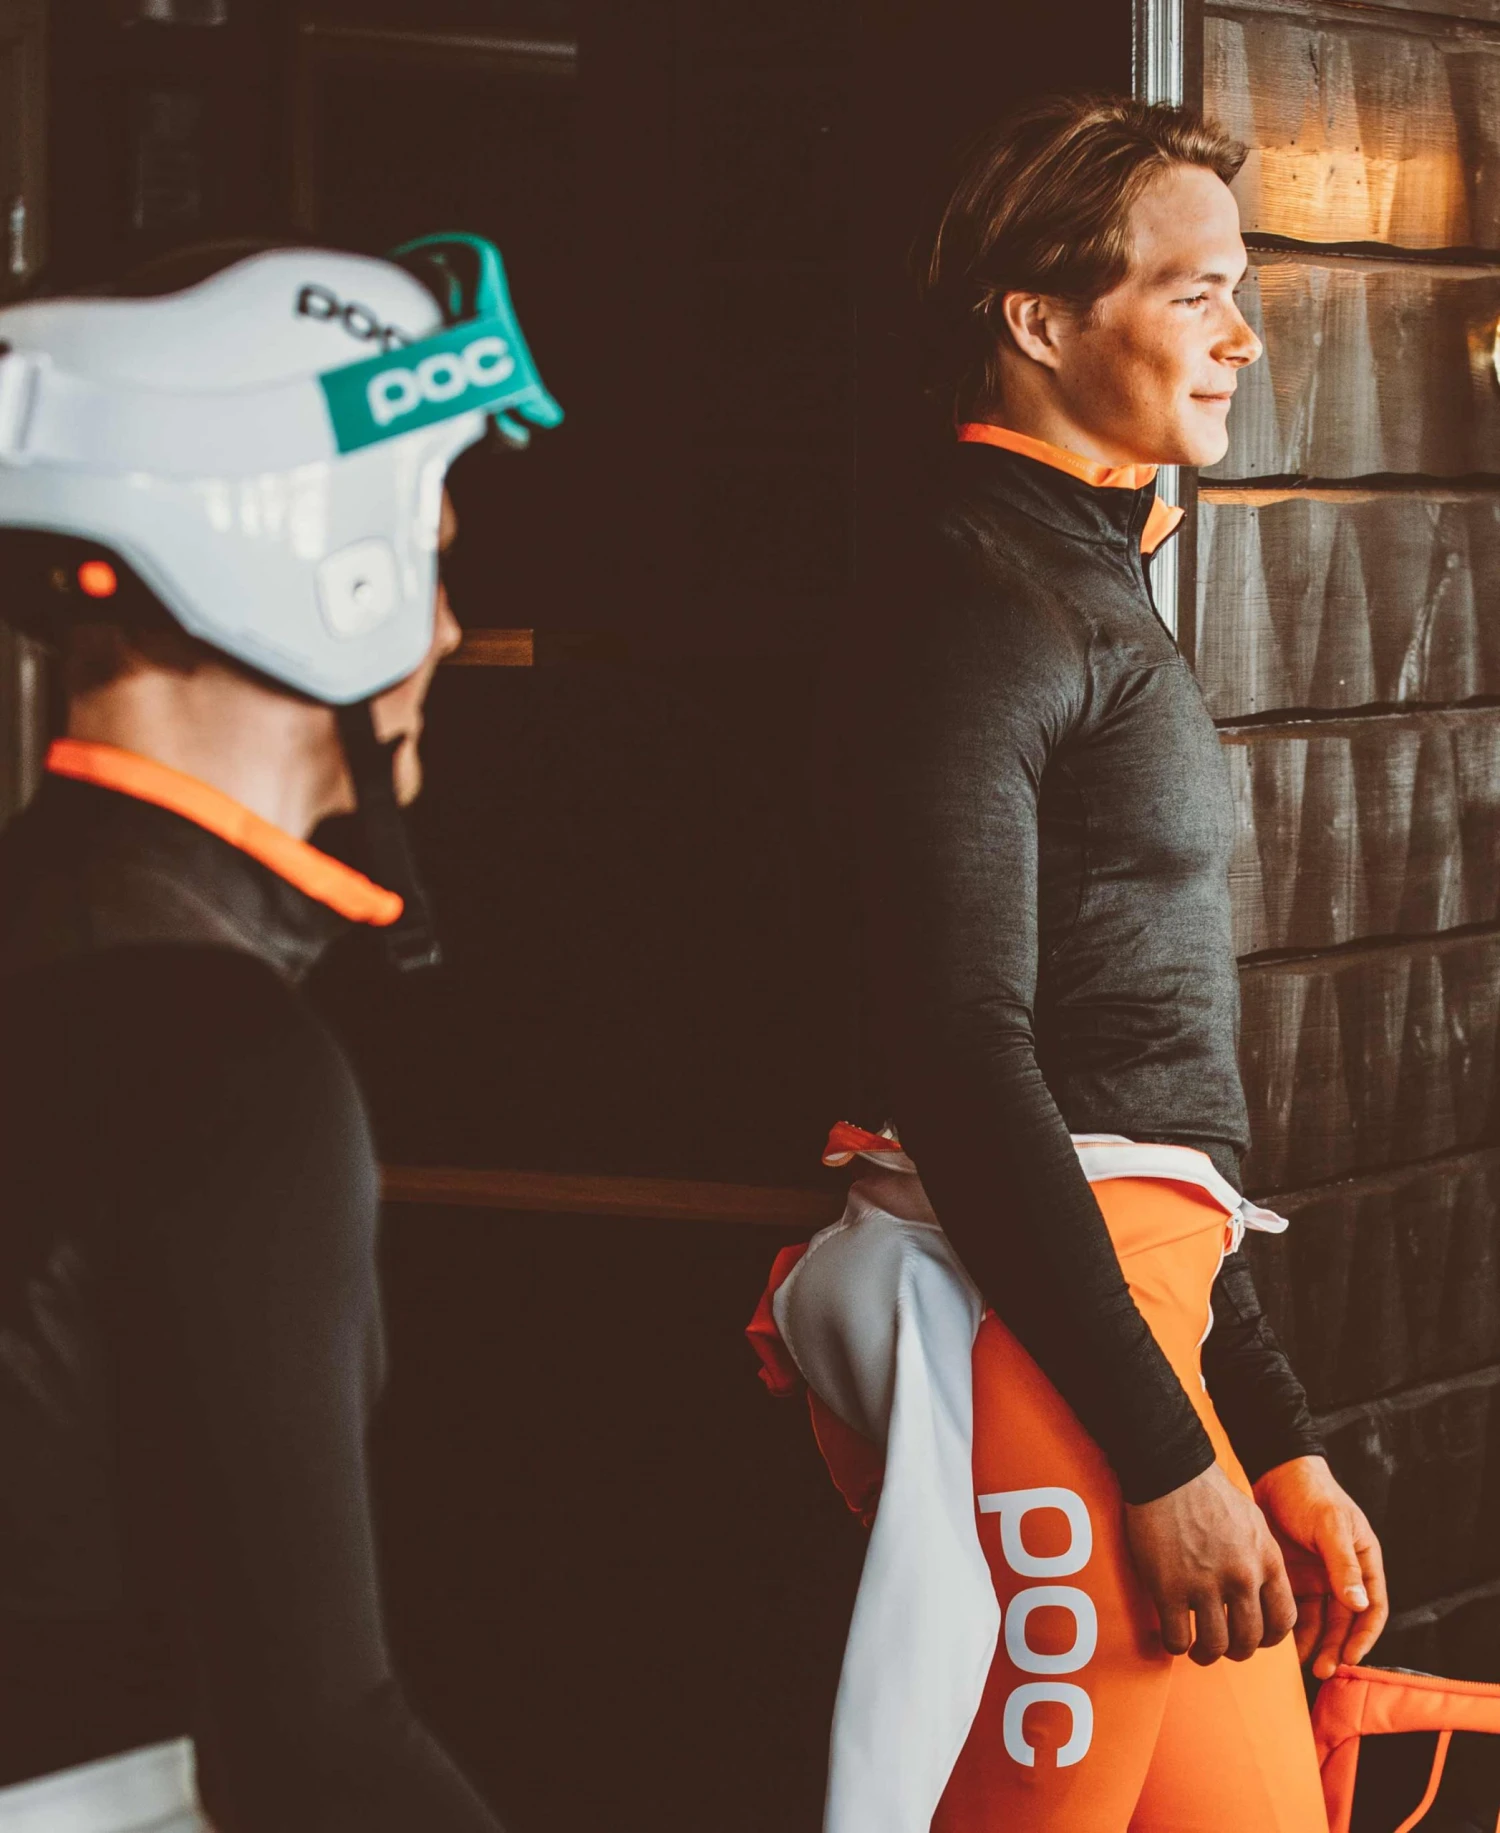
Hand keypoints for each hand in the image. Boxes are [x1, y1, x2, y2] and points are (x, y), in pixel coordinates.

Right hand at [1124, 1462, 1295, 1664]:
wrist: (1169, 1468)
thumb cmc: (1208, 1491)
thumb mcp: (1253, 1523)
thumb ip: (1261, 1558)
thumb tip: (1260, 1587)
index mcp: (1266, 1561)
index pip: (1283, 1620)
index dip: (1270, 1638)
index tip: (1255, 1637)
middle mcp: (1241, 1578)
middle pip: (1249, 1639)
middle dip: (1238, 1651)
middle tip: (1224, 1647)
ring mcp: (1204, 1584)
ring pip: (1215, 1645)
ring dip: (1206, 1654)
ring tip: (1197, 1650)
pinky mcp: (1169, 1588)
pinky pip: (1177, 1637)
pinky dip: (1175, 1645)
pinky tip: (1172, 1637)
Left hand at [1253, 1455, 1387, 1679]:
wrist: (1274, 1472)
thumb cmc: (1311, 1493)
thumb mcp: (1331, 1524)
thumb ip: (1343, 1564)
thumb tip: (1360, 1606)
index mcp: (1363, 1562)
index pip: (1373, 1607)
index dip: (1365, 1636)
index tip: (1352, 1657)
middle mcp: (1343, 1574)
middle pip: (1345, 1621)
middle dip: (1337, 1648)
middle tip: (1323, 1671)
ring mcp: (1317, 1577)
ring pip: (1321, 1621)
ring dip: (1316, 1644)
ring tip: (1303, 1665)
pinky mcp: (1292, 1576)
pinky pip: (1296, 1609)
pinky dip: (1293, 1628)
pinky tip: (1282, 1642)